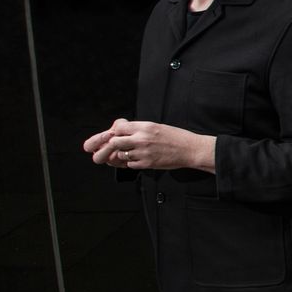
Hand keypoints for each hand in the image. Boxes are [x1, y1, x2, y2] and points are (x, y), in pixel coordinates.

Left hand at [86, 118, 215, 172]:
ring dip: (118, 156)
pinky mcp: (148, 163)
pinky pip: (130, 165)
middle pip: (115, 142)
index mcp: (144, 126)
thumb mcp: (156, 127)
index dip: (111, 134)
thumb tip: (122, 129)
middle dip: (107, 146)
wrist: (190, 149)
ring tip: (116, 157)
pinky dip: (129, 164)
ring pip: (121, 155)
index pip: (119, 128)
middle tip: (100, 150)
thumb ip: (139, 129)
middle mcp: (142, 138)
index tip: (107, 138)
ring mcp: (144, 152)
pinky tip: (133, 161)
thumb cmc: (176, 137)